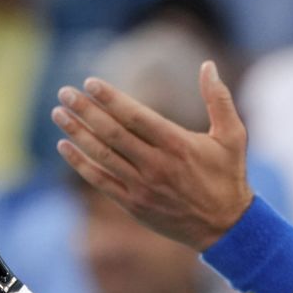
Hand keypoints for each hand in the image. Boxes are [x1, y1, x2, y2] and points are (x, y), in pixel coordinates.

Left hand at [51, 61, 252, 250]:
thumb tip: (208, 65)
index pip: (135, 116)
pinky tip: (64, 147)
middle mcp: (156, 165)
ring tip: (58, 114)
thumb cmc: (228, 176)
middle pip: (112, 133)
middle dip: (86, 111)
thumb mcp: (233, 135)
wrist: (225, 227)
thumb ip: (218, 99)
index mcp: (177, 144)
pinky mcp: (133, 204)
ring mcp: (142, 186)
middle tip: (65, 92)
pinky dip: (80, 164)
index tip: (90, 83)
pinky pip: (101, 181)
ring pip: (102, 156)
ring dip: (77, 133)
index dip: (110, 99)